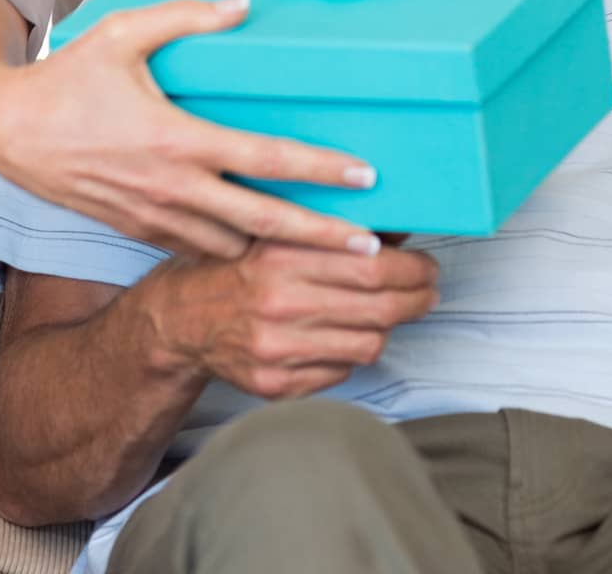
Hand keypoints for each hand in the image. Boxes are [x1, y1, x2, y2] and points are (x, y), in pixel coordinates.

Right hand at [0, 0, 382, 261]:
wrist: (7, 130)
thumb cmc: (68, 77)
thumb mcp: (124, 32)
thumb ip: (188, 17)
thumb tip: (243, 4)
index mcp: (178, 139)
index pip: (266, 159)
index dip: (320, 170)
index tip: (364, 177)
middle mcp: (173, 187)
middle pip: (264, 223)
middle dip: (321, 238)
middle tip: (371, 248)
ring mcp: (155, 216)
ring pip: (232, 249)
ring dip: (276, 253)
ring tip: (325, 253)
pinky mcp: (138, 230)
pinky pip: (196, 251)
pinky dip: (231, 255)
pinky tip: (260, 251)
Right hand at [154, 238, 439, 398]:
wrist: (183, 319)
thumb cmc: (240, 268)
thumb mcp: (280, 233)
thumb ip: (335, 228)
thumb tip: (398, 227)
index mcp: (282, 257)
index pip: (372, 266)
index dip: (412, 268)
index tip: (427, 265)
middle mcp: (278, 304)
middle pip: (379, 307)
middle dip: (416, 299)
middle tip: (428, 291)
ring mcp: (277, 350)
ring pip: (367, 343)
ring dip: (387, 327)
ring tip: (387, 312)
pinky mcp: (276, 385)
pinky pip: (342, 372)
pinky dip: (352, 353)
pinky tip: (344, 334)